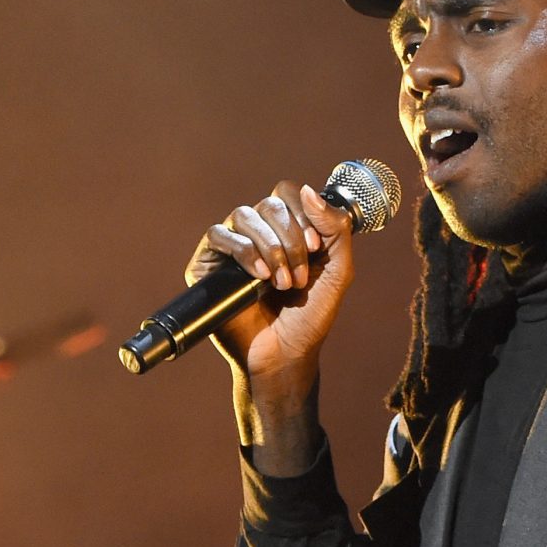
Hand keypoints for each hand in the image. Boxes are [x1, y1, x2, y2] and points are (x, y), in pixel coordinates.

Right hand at [194, 180, 361, 387]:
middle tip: (298, 277)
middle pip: (271, 204)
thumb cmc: (309, 317)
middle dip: (290, 240)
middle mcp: (260, 232)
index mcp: (288, 228)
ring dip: (270, 248)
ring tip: (280, 282)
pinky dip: (244, 251)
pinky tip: (258, 277)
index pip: (290, 193)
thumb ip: (336, 229)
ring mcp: (233, 245)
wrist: (284, 355)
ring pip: (245, 215)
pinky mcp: (209, 262)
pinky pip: (219, 235)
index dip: (303, 213)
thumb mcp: (337, 271)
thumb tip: (309, 191)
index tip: (315, 247)